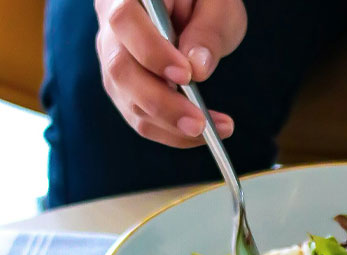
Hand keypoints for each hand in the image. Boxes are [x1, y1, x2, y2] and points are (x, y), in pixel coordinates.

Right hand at [95, 0, 246, 146]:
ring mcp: (114, 60)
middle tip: (199, 123)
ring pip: (128, 101)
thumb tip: (198, 70)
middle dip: (161, 103)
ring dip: (171, 125)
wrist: (193, 10)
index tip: (187, 75)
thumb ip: (209, 30)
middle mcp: (111, 28)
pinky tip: (205, 133)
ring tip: (215, 130)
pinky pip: (141, 117)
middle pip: (120, 70)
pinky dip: (172, 132)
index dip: (151, 52)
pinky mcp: (126, 89)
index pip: (125, 21)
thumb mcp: (218, 4)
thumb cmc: (205, 2)